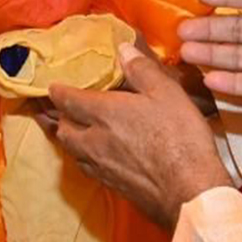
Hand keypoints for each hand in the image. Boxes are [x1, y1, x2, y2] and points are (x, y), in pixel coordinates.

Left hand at [44, 44, 232, 229]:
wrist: (188, 192)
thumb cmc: (180, 138)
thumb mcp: (166, 92)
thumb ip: (141, 69)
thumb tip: (122, 50)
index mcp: (104, 113)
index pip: (68, 100)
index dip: (58, 92)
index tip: (52, 87)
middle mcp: (95, 141)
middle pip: (64, 129)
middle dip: (60, 117)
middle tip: (63, 108)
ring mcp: (102, 167)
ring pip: (73, 152)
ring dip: (70, 139)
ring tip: (75, 131)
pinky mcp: (113, 186)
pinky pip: (88, 169)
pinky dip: (85, 158)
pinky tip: (97, 157)